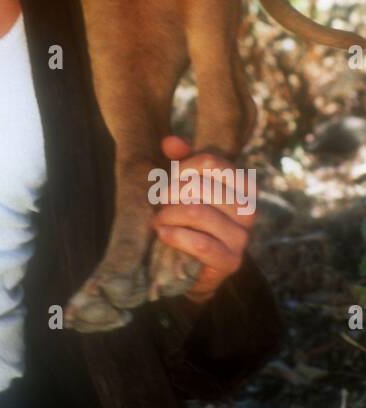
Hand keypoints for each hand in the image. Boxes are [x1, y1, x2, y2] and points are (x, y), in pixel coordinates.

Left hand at [151, 134, 254, 304]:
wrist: (194, 265)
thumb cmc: (190, 216)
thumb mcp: (186, 185)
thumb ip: (181, 160)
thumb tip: (170, 142)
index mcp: (244, 186)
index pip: (210, 162)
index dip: (182, 168)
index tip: (169, 179)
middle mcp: (250, 210)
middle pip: (200, 186)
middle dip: (171, 192)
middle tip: (158, 202)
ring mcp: (242, 237)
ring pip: (197, 212)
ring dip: (168, 215)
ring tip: (157, 219)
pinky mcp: (231, 262)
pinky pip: (200, 244)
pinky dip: (175, 236)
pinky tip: (162, 233)